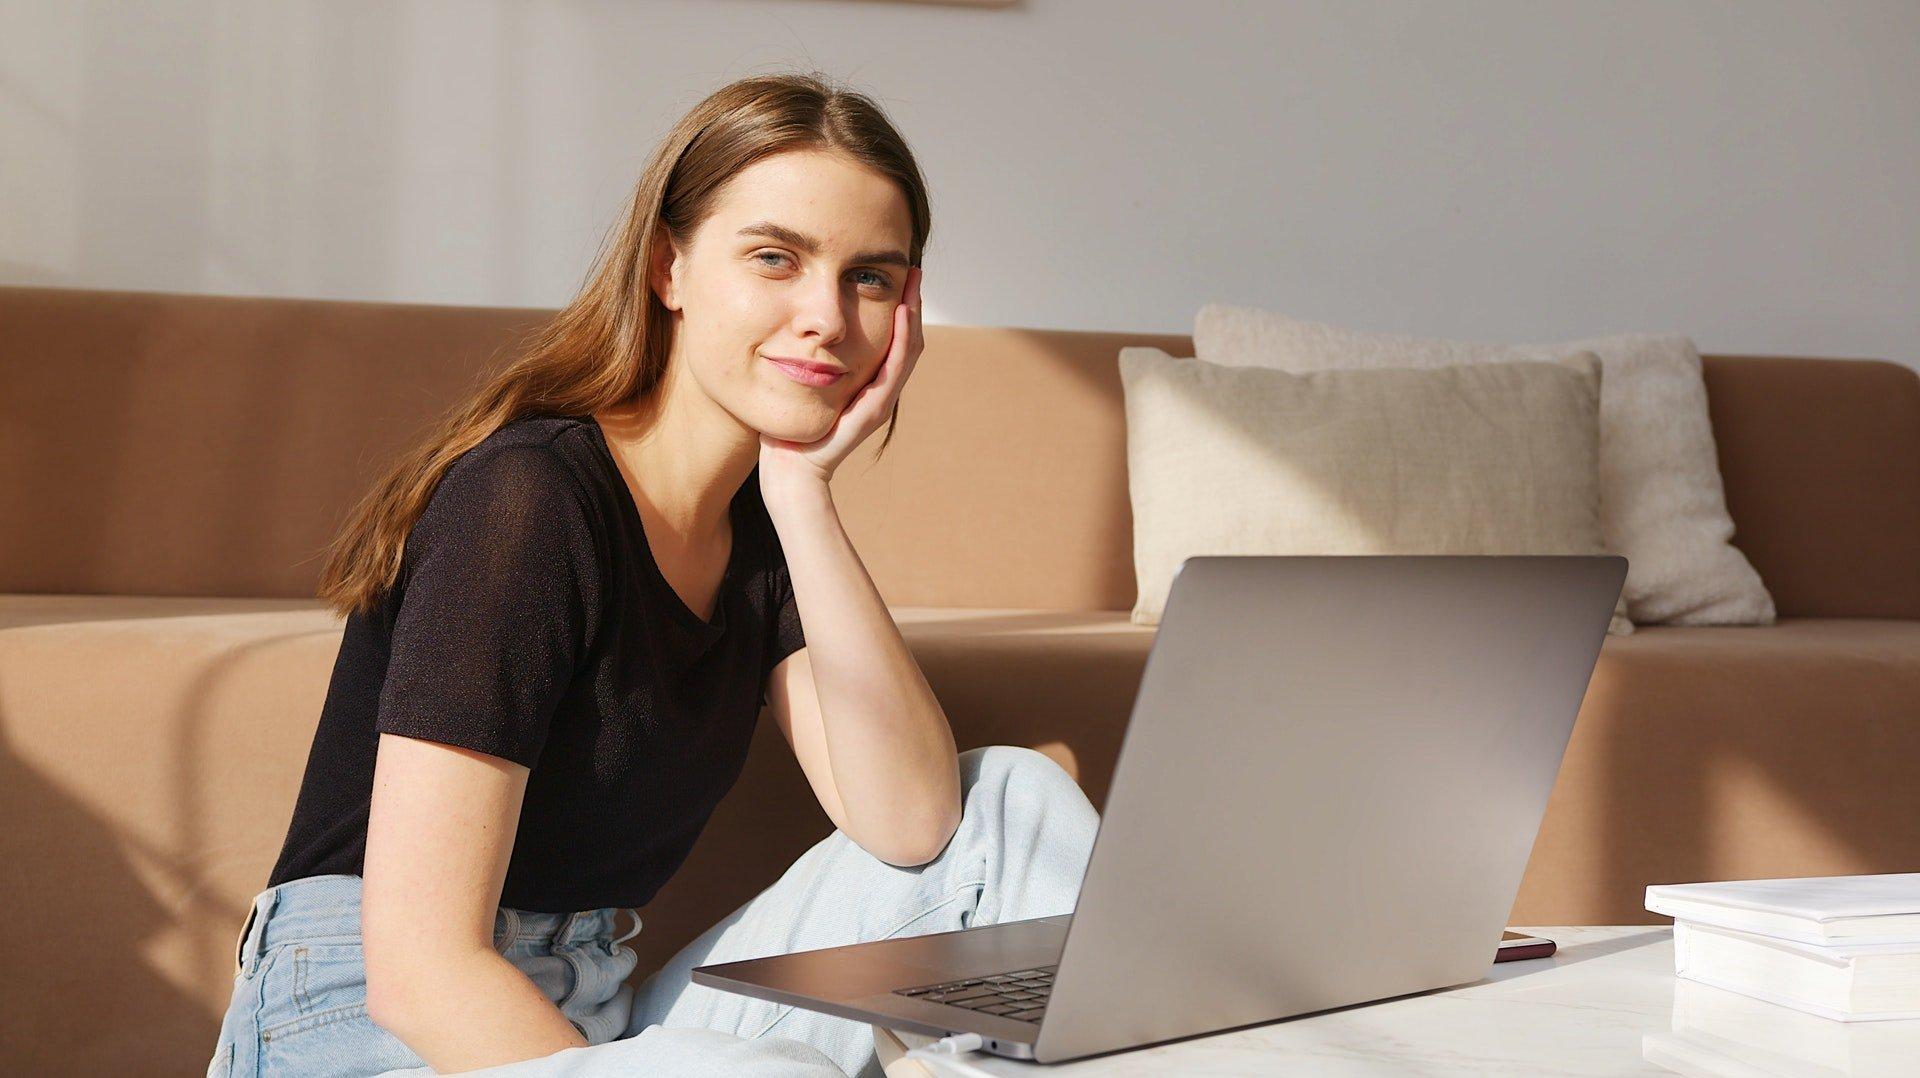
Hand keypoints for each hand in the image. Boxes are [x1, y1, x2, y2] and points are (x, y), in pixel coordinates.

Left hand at [758, 265, 921, 499]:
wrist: (787, 470)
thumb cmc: (788, 430)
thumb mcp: (800, 382)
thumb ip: (807, 358)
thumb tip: (798, 325)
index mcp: (867, 384)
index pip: (893, 339)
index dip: (900, 307)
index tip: (898, 274)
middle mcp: (879, 391)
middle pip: (908, 340)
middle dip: (912, 302)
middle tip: (915, 269)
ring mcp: (879, 402)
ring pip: (908, 351)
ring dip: (913, 314)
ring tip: (914, 283)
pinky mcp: (871, 412)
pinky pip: (892, 370)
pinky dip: (901, 340)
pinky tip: (901, 314)